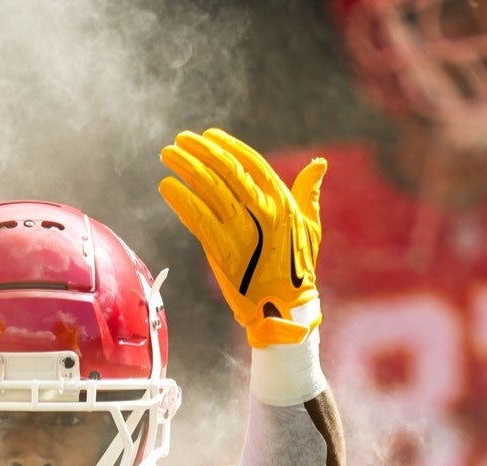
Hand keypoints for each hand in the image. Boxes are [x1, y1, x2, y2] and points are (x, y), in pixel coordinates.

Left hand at [158, 128, 324, 347]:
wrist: (284, 309)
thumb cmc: (298, 268)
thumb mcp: (310, 227)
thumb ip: (309, 193)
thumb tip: (319, 164)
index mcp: (283, 203)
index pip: (251, 163)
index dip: (228, 146)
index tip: (209, 135)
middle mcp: (263, 212)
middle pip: (227, 170)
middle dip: (201, 150)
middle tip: (181, 139)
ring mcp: (242, 231)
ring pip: (209, 189)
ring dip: (185, 167)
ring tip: (168, 154)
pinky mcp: (223, 250)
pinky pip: (197, 217)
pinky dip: (180, 199)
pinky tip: (167, 186)